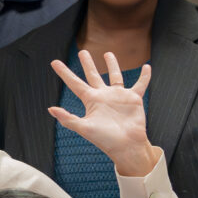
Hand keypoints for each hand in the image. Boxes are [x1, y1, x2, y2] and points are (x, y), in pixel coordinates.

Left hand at [47, 51, 156, 176]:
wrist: (126, 146)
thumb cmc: (105, 139)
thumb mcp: (84, 128)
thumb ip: (68, 118)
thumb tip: (50, 109)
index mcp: (91, 101)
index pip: (75, 83)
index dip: (64, 73)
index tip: (54, 62)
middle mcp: (103, 96)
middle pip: (93, 75)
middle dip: (88, 64)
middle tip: (82, 52)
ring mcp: (118, 96)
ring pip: (115, 76)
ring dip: (112, 64)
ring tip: (108, 53)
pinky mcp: (133, 98)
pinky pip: (140, 84)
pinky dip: (144, 76)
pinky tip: (147, 67)